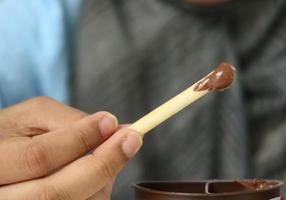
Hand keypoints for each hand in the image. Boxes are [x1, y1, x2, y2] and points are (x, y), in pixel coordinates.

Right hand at [0, 97, 141, 199]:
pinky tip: (97, 176)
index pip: (40, 156)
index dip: (81, 138)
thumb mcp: (33, 116)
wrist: (3, 161)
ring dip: (102, 181)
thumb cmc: (16, 133)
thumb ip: (70, 120)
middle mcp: (4, 197)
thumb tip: (114, 126)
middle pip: (55, 193)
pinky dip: (97, 192)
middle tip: (131, 139)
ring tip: (110, 156)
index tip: (111, 121)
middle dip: (103, 164)